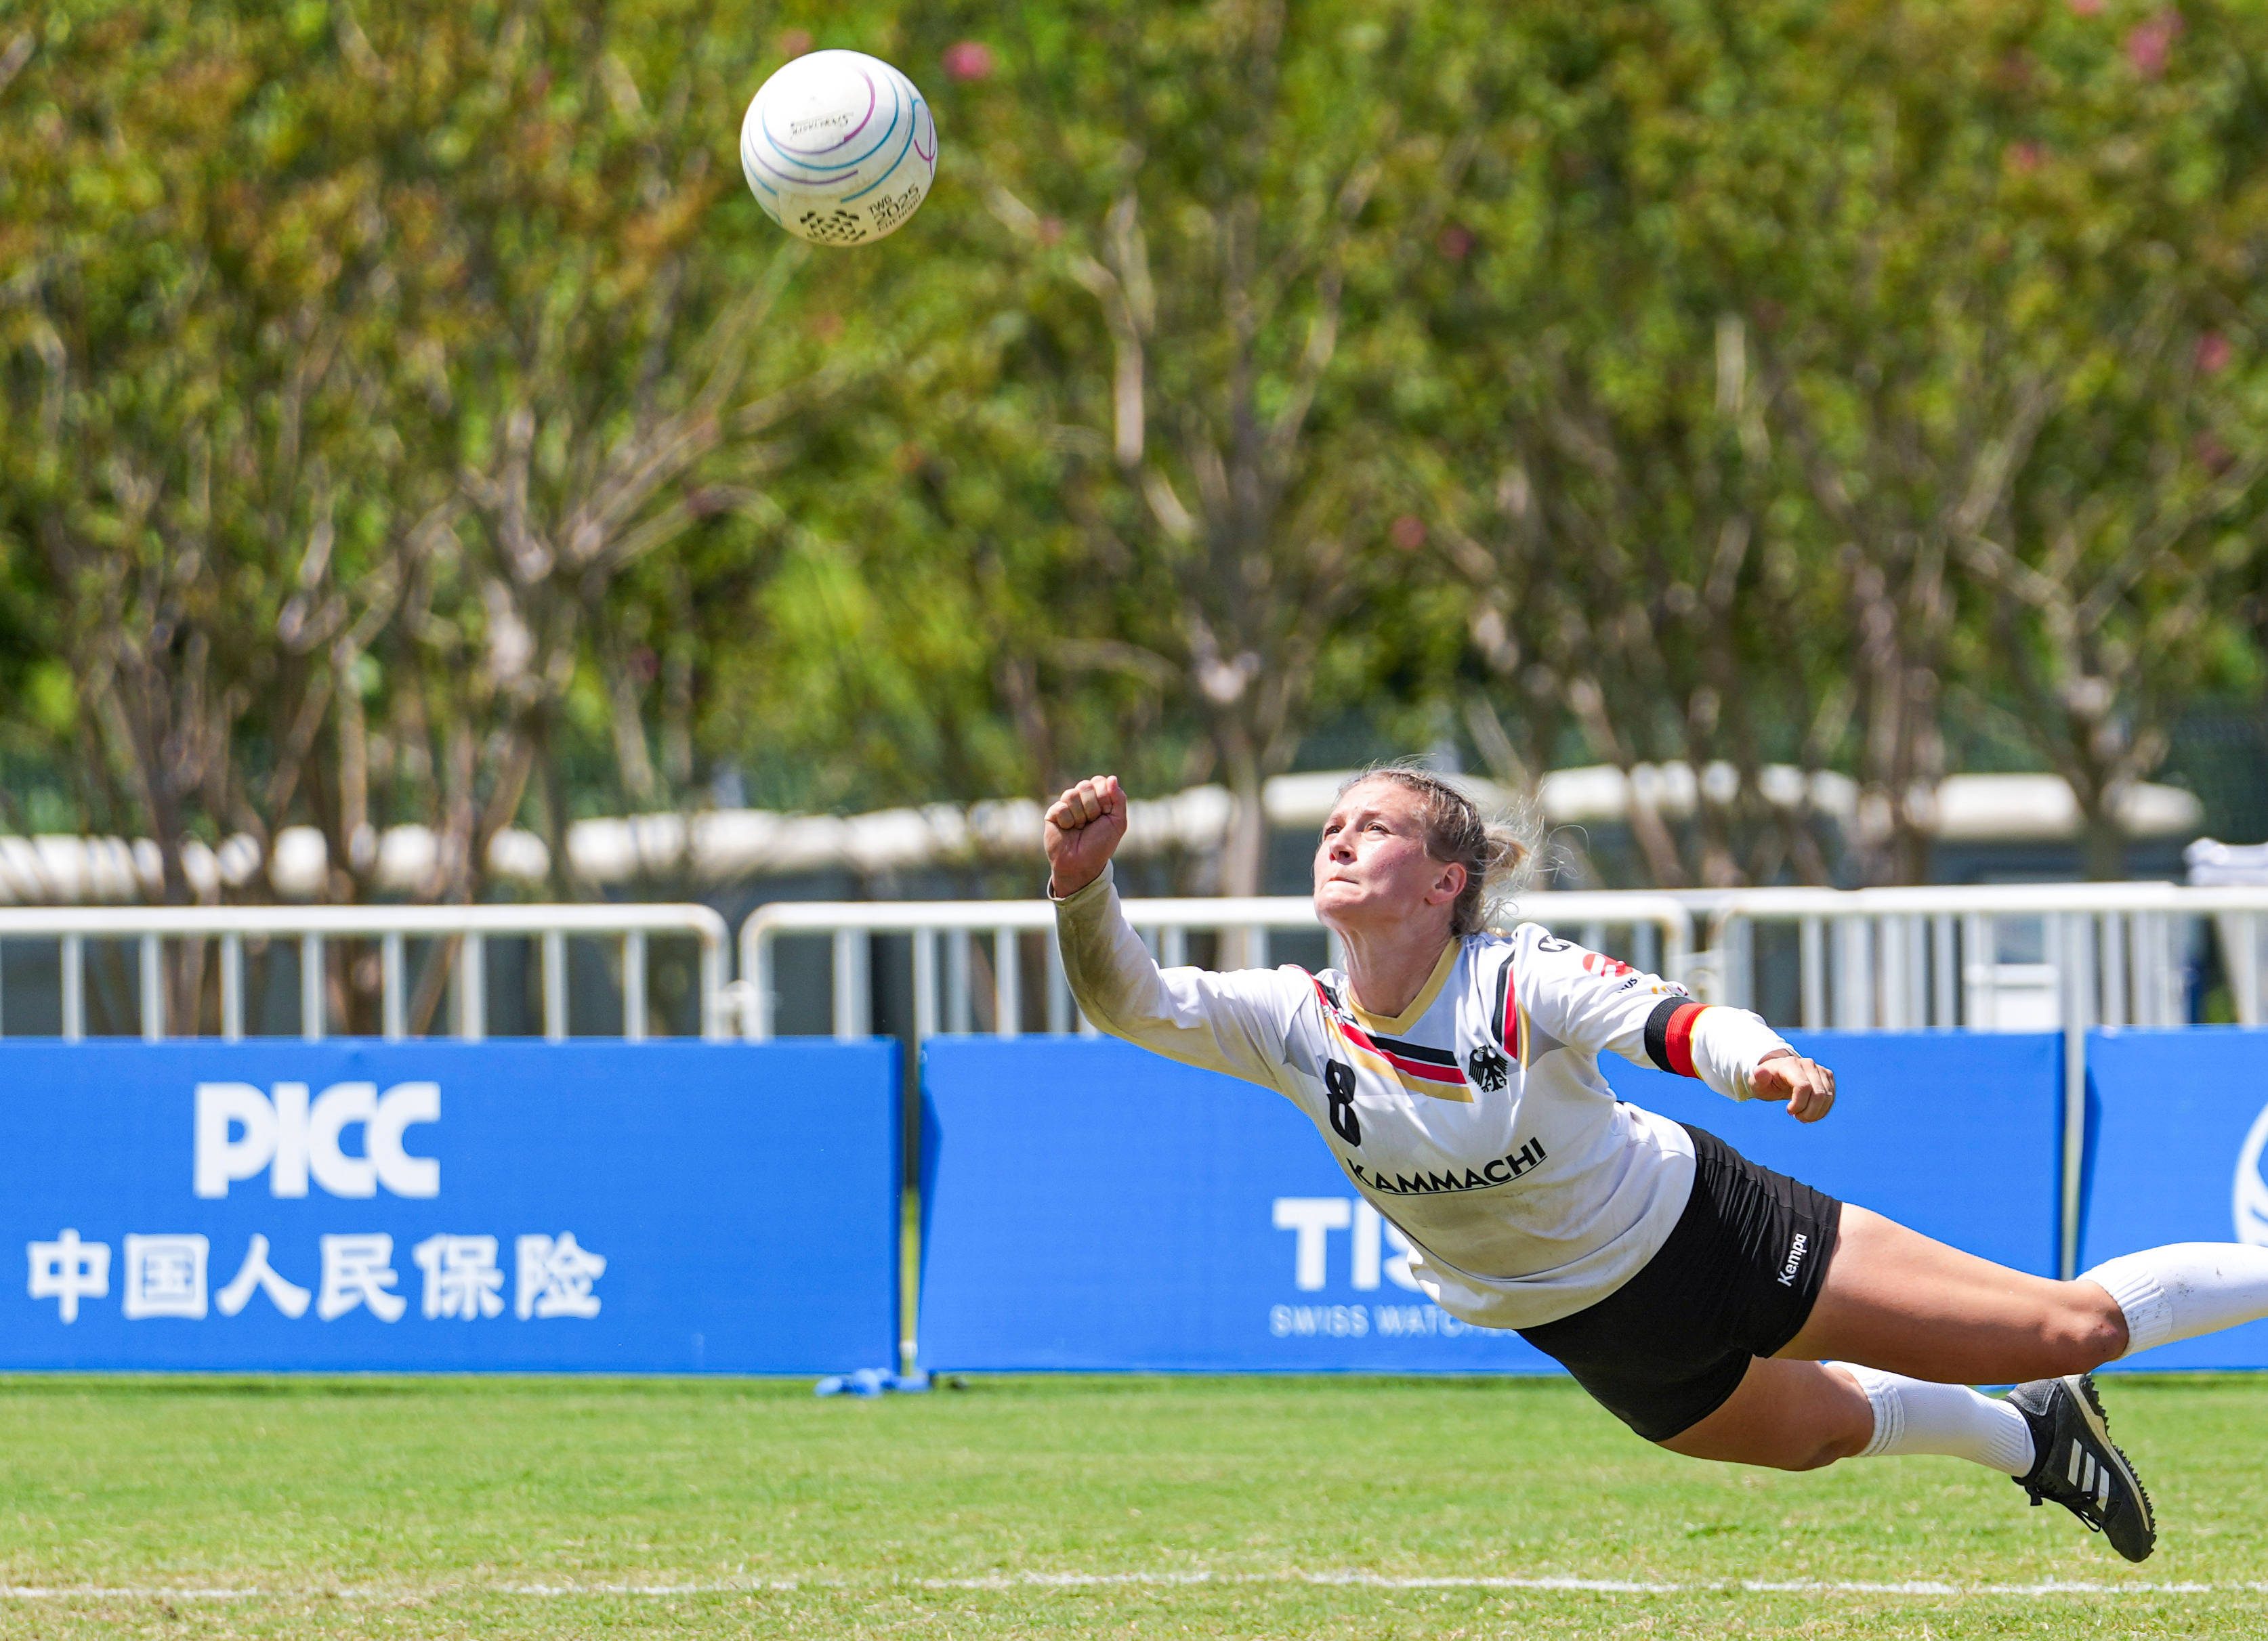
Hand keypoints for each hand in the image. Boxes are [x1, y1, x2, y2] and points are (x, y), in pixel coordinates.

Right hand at [1045, 774, 1128, 897]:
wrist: (1082, 864)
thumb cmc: (1101, 844)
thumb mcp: (1118, 822)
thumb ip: (1119, 799)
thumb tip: (1112, 778)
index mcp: (1098, 798)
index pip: (1100, 781)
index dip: (1104, 797)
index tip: (1105, 813)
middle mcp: (1082, 799)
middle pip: (1085, 785)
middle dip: (1092, 807)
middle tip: (1092, 822)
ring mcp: (1067, 805)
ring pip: (1071, 794)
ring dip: (1080, 815)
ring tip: (1079, 828)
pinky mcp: (1053, 813)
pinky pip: (1061, 807)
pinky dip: (1068, 822)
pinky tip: (1067, 830)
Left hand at [1752, 1050, 1834, 1122]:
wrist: (1778, 1076)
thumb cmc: (1766, 1082)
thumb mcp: (1757, 1082)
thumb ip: (1758, 1078)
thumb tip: (1759, 1072)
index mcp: (1789, 1064)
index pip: (1803, 1087)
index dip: (1798, 1104)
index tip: (1789, 1111)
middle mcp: (1808, 1064)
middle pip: (1818, 1094)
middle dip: (1808, 1112)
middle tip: (1797, 1117)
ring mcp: (1820, 1070)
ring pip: (1827, 1097)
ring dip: (1816, 1113)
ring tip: (1803, 1116)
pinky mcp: (1827, 1077)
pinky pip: (1831, 1097)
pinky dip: (1822, 1110)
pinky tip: (1811, 1114)